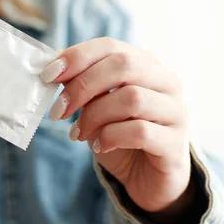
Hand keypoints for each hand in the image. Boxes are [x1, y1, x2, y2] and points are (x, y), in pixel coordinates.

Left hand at [40, 38, 190, 213]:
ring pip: (132, 98)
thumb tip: (52, 67)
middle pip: (123, 65)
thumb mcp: (96, 105)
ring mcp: (176, 112)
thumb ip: (81, 83)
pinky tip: (100, 146)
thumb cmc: (119, 135)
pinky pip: (141, 131)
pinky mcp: (176, 144)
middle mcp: (166, 82)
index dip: (77, 57)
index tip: (48, 76)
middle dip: (82, 86)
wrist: (146, 178)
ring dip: (94, 116)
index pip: (110, 46)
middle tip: (58, 110)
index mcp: (146, 65)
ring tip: (78, 133)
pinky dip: (111, 137)